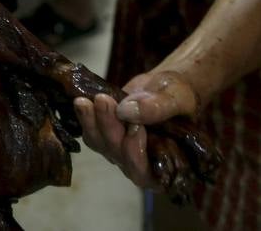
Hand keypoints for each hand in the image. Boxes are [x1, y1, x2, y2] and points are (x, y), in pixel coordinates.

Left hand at [74, 70, 200, 189]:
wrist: (163, 86)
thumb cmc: (178, 96)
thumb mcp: (176, 98)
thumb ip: (158, 107)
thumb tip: (127, 111)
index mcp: (164, 164)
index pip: (146, 174)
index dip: (136, 155)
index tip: (135, 128)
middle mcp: (140, 163)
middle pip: (118, 155)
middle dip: (109, 128)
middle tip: (103, 100)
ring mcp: (120, 150)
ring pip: (100, 143)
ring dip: (91, 122)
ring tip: (85, 100)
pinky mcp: (105, 135)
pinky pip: (91, 131)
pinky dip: (85, 117)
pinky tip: (82, 100)